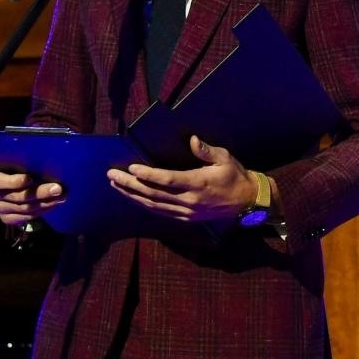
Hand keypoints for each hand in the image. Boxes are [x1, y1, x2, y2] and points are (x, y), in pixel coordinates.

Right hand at [0, 166, 64, 225]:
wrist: (16, 186)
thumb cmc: (21, 170)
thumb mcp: (21, 164)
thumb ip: (27, 164)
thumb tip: (46, 161)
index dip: (14, 182)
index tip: (31, 178)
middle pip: (17, 196)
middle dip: (40, 192)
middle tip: (58, 188)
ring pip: (24, 208)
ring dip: (45, 203)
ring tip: (61, 197)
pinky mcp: (6, 218)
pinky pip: (26, 217)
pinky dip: (41, 211)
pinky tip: (53, 204)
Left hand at [107, 135, 255, 223]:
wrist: (246, 201)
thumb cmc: (234, 175)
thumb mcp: (225, 158)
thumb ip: (207, 151)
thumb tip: (192, 140)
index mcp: (199, 183)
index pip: (167, 180)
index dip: (148, 175)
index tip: (131, 169)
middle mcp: (190, 200)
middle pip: (153, 194)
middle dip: (130, 185)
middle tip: (112, 176)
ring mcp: (187, 211)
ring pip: (153, 205)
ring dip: (133, 195)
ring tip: (116, 186)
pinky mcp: (186, 217)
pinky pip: (160, 211)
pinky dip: (144, 204)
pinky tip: (133, 197)